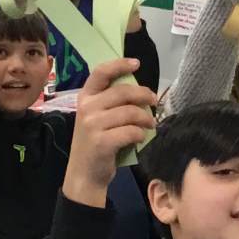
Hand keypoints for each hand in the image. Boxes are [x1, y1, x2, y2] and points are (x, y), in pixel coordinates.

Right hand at [62, 58, 157, 205]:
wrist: (84, 175)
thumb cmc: (94, 143)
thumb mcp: (95, 118)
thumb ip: (109, 102)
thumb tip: (139, 90)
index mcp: (85, 98)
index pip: (101, 72)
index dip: (120, 65)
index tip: (137, 64)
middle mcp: (87, 108)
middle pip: (122, 91)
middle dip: (143, 95)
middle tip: (154, 101)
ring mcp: (93, 125)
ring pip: (130, 112)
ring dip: (145, 118)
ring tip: (150, 124)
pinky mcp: (102, 142)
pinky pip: (131, 131)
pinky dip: (140, 134)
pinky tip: (140, 138)